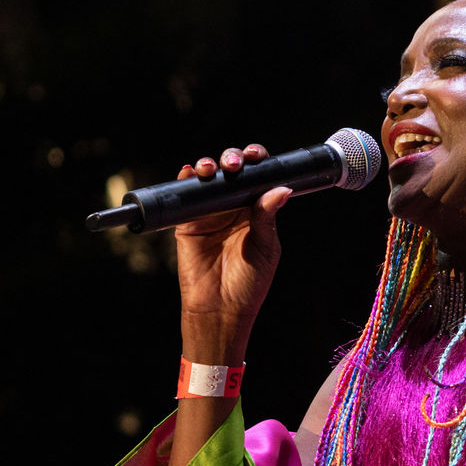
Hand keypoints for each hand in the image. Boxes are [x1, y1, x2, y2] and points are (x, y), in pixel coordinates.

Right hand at [174, 143, 288, 365]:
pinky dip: (186, 180)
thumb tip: (280, 189)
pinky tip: (190, 172)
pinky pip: (185, 196)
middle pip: (232, 172)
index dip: (257, 162)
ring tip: (212, 168)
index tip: (257, 156)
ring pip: (209, 179)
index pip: (258, 178)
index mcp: (256, 211)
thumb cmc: (248, 284)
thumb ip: (266, 218)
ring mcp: (210, 213)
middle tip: (234, 163)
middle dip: (232, 159)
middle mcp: (233, 208)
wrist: (220, 309)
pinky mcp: (188, 222)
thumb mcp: (265, 249)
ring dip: (209, 165)